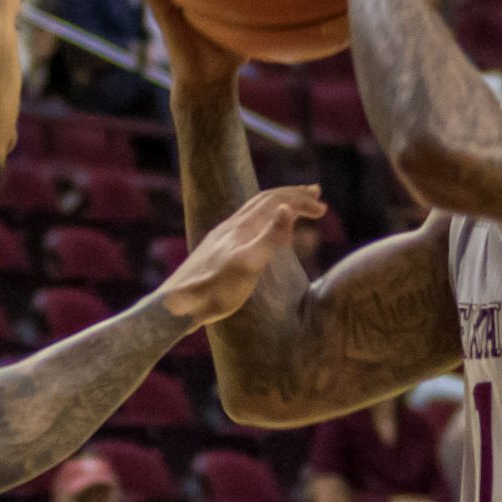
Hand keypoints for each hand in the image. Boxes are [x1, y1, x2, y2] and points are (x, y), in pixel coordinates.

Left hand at [158, 184, 325, 324]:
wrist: (178, 306)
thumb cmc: (215, 290)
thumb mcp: (249, 265)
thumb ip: (270, 237)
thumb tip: (287, 207)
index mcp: (241, 227)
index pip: (274, 200)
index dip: (299, 199)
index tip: (323, 208)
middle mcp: (230, 226)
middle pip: (264, 200)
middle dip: (292, 195)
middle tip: (316, 195)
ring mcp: (222, 238)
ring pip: (253, 212)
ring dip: (277, 206)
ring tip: (294, 211)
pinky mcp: (216, 251)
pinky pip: (245, 226)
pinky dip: (264, 221)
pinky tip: (263, 235)